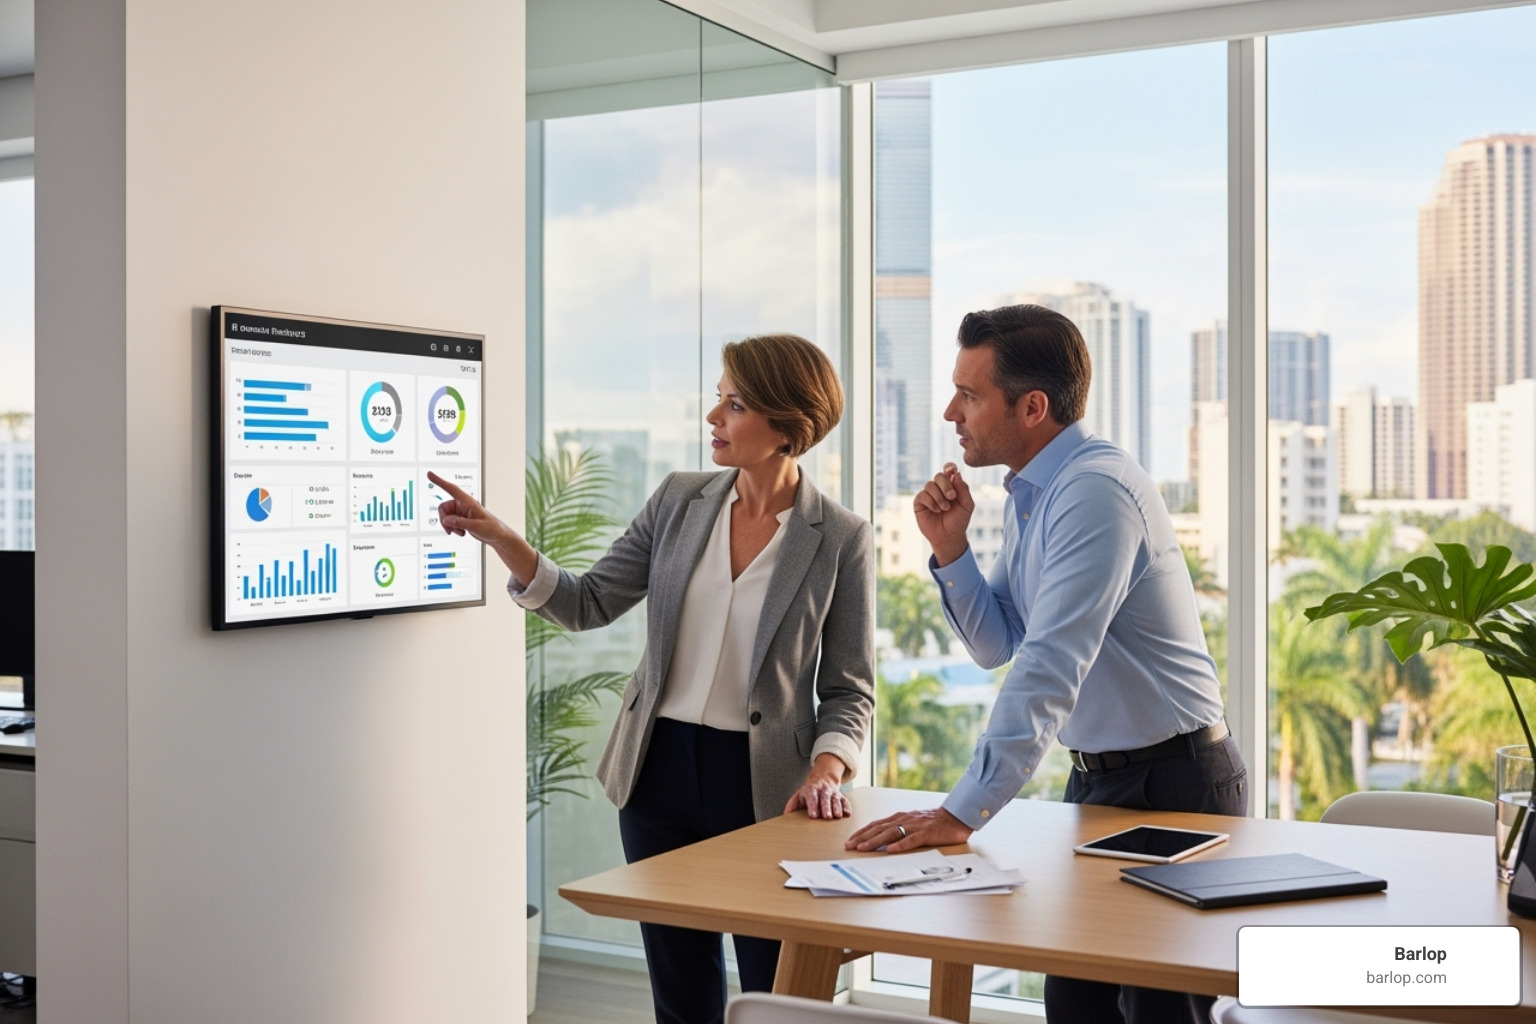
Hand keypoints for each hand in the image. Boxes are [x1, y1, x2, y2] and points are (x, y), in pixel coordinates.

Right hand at [428, 471, 503, 541]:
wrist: (497, 536)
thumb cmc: (492, 528)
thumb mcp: (476, 526)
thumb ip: (460, 523)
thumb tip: (447, 520)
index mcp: (468, 502)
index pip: (451, 488)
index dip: (440, 481)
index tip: (430, 474)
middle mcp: (463, 505)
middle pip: (443, 507)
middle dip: (444, 520)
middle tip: (451, 529)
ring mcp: (461, 512)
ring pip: (445, 516)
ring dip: (449, 526)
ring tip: (460, 532)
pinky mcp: (460, 519)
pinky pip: (449, 522)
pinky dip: (452, 528)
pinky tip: (462, 532)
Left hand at [784, 754, 850, 819]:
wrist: (823, 780)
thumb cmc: (809, 793)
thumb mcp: (799, 796)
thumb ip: (792, 805)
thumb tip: (786, 815)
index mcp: (811, 789)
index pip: (811, 796)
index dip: (812, 806)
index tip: (813, 816)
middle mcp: (823, 790)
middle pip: (825, 797)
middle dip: (826, 807)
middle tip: (827, 817)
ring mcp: (833, 792)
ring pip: (836, 799)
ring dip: (837, 807)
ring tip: (837, 816)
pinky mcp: (841, 796)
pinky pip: (845, 800)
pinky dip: (847, 807)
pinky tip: (848, 814)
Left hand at [844, 807, 972, 852]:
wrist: (955, 817)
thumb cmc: (933, 822)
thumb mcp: (912, 823)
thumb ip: (899, 829)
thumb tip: (883, 842)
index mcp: (900, 817)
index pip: (876, 825)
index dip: (862, 832)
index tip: (850, 841)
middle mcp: (904, 819)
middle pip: (879, 829)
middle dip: (862, 838)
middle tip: (849, 846)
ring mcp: (914, 826)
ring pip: (891, 833)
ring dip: (875, 841)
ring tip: (862, 848)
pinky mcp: (926, 833)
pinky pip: (911, 839)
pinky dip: (900, 845)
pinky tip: (891, 850)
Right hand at [912, 463, 974, 566]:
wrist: (949, 537)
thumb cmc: (959, 521)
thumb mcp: (967, 505)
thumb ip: (963, 489)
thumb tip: (956, 473)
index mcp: (952, 485)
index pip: (949, 470)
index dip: (949, 467)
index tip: (951, 470)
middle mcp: (939, 488)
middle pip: (939, 476)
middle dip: (946, 485)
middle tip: (952, 497)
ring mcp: (929, 494)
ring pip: (930, 485)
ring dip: (939, 497)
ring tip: (945, 509)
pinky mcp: (919, 502)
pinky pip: (922, 495)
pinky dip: (931, 502)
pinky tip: (936, 510)